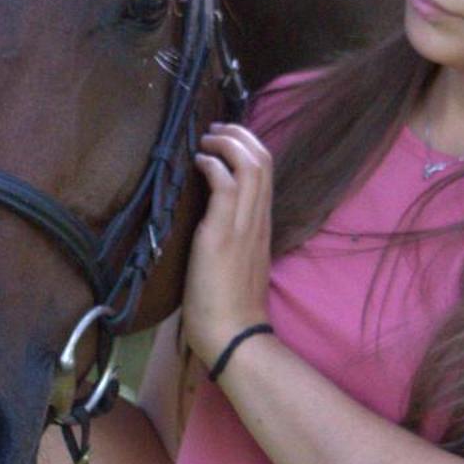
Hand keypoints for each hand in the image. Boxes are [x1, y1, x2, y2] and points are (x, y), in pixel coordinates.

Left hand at [183, 121, 274, 365]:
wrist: (232, 334)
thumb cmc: (227, 305)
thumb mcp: (235, 260)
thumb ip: (231, 235)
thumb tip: (212, 216)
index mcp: (261, 225)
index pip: (266, 172)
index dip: (248, 146)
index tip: (225, 140)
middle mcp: (258, 219)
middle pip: (263, 159)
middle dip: (239, 134)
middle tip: (214, 128)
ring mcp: (242, 225)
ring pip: (250, 165)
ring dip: (226, 143)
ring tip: (205, 139)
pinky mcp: (222, 233)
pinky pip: (224, 183)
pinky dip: (212, 164)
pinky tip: (196, 163)